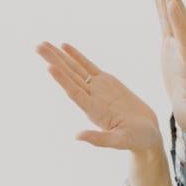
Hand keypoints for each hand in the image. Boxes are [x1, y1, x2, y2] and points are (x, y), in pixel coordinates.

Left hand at [37, 42, 162, 153]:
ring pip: (76, 69)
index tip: (50, 67)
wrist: (147, 133)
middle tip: (38, 46)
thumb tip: (78, 137)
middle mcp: (92, 98)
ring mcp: (98, 89)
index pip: (75, 92)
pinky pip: (88, 66)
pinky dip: (76, 56)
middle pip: (70, 76)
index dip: (63, 80)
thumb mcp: (120, 141)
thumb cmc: (137, 139)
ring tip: (44, 44)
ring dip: (60, 56)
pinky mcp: (107, 82)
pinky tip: (64, 46)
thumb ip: (100, 139)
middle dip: (54, 61)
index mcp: (94, 111)